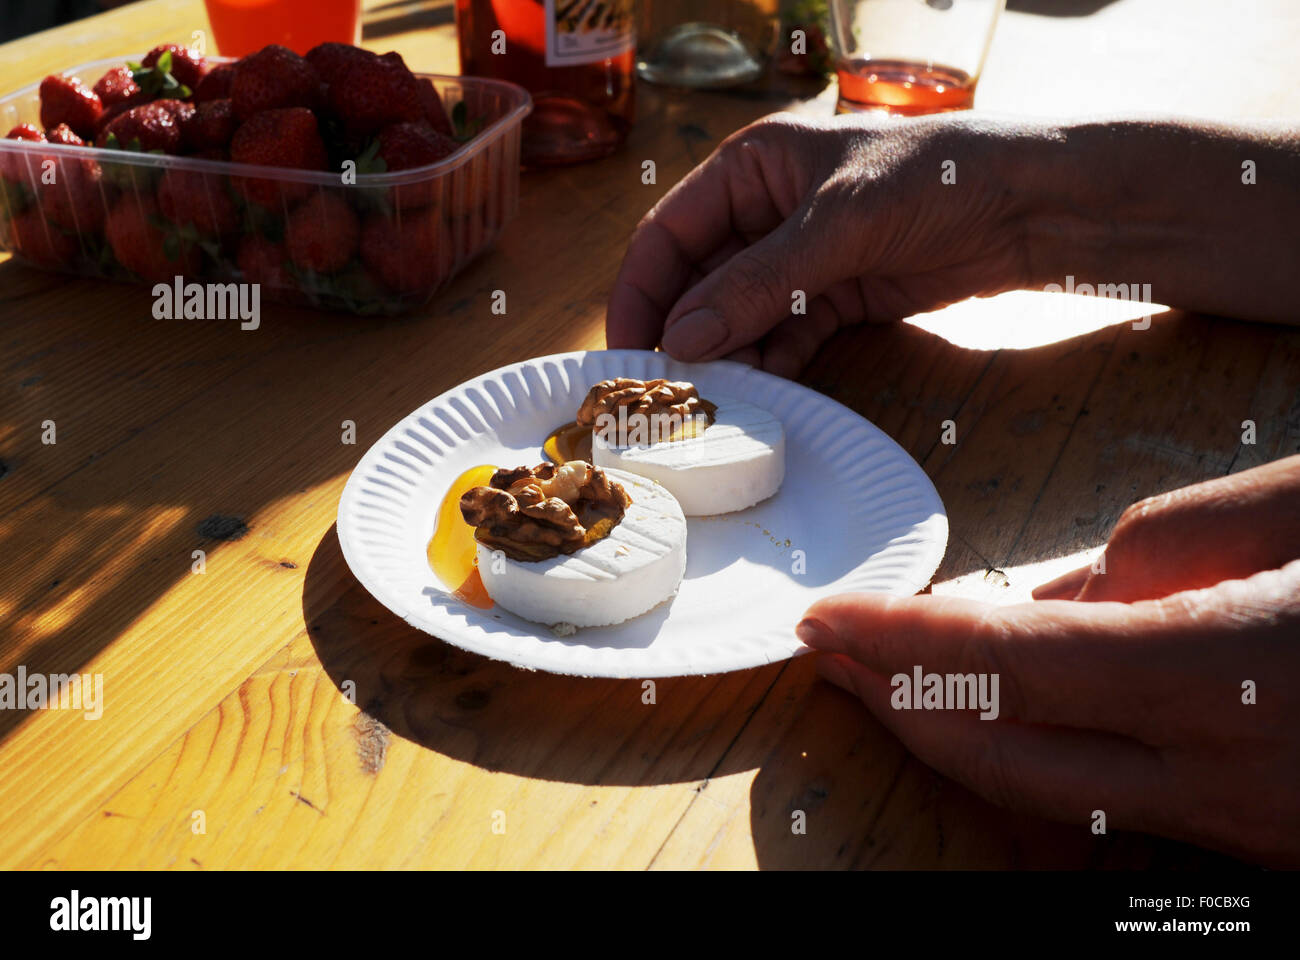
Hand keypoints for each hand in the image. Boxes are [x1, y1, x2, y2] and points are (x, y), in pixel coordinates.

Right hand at [607, 112, 1032, 377]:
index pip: (668, 233)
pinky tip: (760, 393)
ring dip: (727, 356)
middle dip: (683, 333)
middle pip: (699, 281)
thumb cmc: (935, 178)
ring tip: (712, 400)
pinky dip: (772, 365)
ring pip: (739, 316)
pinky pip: (785, 338)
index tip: (625, 350)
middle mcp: (765, 212)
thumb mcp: (835, 225)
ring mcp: (801, 260)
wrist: (1030, 206)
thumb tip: (682, 338)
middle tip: (665, 390)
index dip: (641, 292)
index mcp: (750, 168)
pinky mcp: (836, 298)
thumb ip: (757, 284)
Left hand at [797, 455, 1299, 865]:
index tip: (826, 614)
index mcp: (1230, 674)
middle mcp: (1225, 776)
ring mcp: (1247, 822)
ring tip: (887, 681)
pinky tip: (1003, 713)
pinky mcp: (1264, 834)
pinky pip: (1118, 803)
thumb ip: (1171, 537)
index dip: (902, 639)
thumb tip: (1058, 592)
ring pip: (1053, 795)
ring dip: (954, 735)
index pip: (1011, 661)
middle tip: (828, 651)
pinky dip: (1038, 754)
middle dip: (894, 701)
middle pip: (1003, 753)